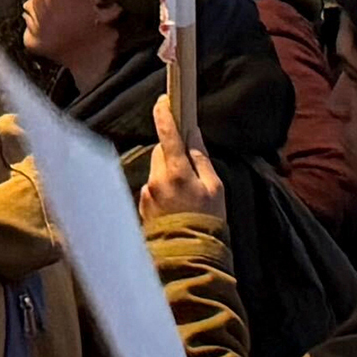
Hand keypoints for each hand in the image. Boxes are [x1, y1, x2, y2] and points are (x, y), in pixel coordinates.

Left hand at [140, 93, 222, 220]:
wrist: (189, 255)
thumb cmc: (208, 220)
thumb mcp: (215, 187)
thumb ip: (201, 159)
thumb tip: (193, 135)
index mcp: (177, 172)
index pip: (167, 135)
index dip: (165, 114)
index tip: (163, 100)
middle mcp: (156, 180)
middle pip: (161, 152)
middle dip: (172, 153)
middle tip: (190, 167)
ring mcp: (147, 194)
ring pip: (156, 171)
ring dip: (168, 174)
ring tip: (185, 196)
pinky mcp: (142, 207)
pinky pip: (153, 189)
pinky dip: (163, 191)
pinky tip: (176, 207)